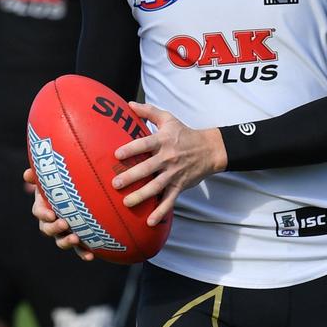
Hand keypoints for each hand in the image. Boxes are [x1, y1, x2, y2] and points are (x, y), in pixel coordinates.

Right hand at [22, 167, 94, 260]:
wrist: (79, 194)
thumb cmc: (63, 183)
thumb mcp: (52, 177)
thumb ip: (40, 175)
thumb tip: (27, 173)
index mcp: (43, 207)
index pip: (39, 212)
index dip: (43, 213)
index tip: (51, 213)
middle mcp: (50, 222)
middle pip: (48, 229)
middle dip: (55, 228)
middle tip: (64, 224)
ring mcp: (63, 233)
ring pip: (61, 241)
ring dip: (67, 242)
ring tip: (76, 239)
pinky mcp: (77, 239)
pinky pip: (78, 249)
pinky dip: (83, 253)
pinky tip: (91, 256)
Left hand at [112, 102, 227, 225]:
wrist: (210, 149)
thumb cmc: (184, 133)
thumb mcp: (168, 119)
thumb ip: (148, 111)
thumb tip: (128, 104)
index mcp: (163, 140)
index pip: (145, 144)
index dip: (132, 149)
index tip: (117, 155)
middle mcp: (168, 158)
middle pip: (148, 168)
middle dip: (131, 176)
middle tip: (116, 183)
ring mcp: (174, 174)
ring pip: (156, 187)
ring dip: (141, 196)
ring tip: (126, 202)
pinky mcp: (180, 186)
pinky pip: (169, 201)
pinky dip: (161, 212)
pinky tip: (149, 222)